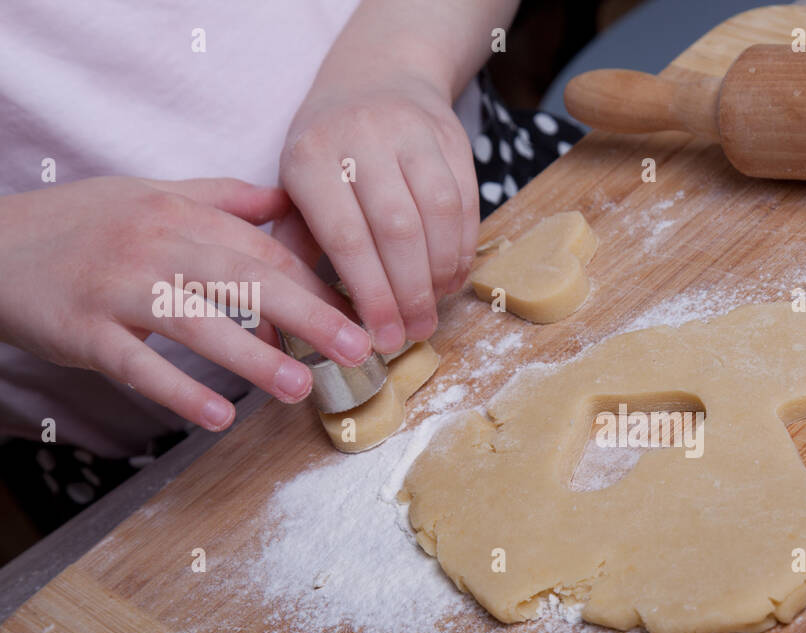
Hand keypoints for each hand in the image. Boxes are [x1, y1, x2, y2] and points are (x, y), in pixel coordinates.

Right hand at [0, 176, 371, 430]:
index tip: (358, 316)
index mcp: (179, 215)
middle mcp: (154, 246)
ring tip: (301, 386)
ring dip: (253, 356)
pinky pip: (138, 363)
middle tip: (356, 349)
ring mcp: (116, 288)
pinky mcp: (83, 329)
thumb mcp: (152, 195)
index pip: (264, 250)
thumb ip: (223, 200)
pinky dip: (179, 390)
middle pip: (244, 279)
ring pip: (197, 321)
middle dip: (308, 314)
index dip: (316, 285)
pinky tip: (219, 415)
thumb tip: (288, 203)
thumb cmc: (81, 225)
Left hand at [278, 69, 478, 353]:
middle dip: (410, 293)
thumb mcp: (295, 192)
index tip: (382, 338)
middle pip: (397, 230)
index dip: (371, 295)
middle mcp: (361, 137)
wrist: (376, 77)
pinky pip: (466, 201)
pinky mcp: (450, 137)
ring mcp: (411, 133)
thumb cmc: (327, 151)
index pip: (347, 238)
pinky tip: (451, 278)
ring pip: (438, 215)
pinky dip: (462, 248)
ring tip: (434, 307)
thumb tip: (301, 323)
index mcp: (311, 157)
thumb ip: (297, 251)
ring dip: (441, 272)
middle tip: (415, 333)